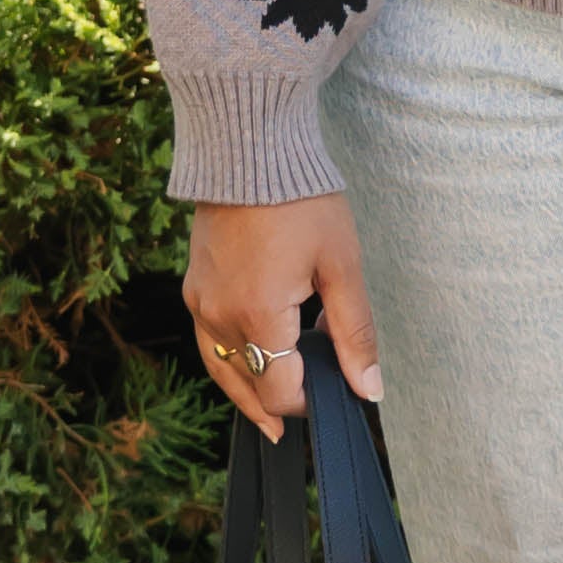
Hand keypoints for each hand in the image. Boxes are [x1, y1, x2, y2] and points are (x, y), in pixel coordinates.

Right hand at [183, 196, 381, 436]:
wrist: (251, 149)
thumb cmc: (301, 201)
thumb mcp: (341, 267)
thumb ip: (354, 333)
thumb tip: (369, 388)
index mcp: (257, 315)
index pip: (279, 391)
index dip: (308, 404)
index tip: (337, 395)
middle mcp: (219, 316)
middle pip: (248, 387)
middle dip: (280, 402)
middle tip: (310, 412)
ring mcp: (201, 302)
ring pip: (222, 369)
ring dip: (251, 389)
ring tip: (276, 412)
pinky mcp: (194, 287)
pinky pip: (209, 342)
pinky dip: (231, 361)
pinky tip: (253, 362)